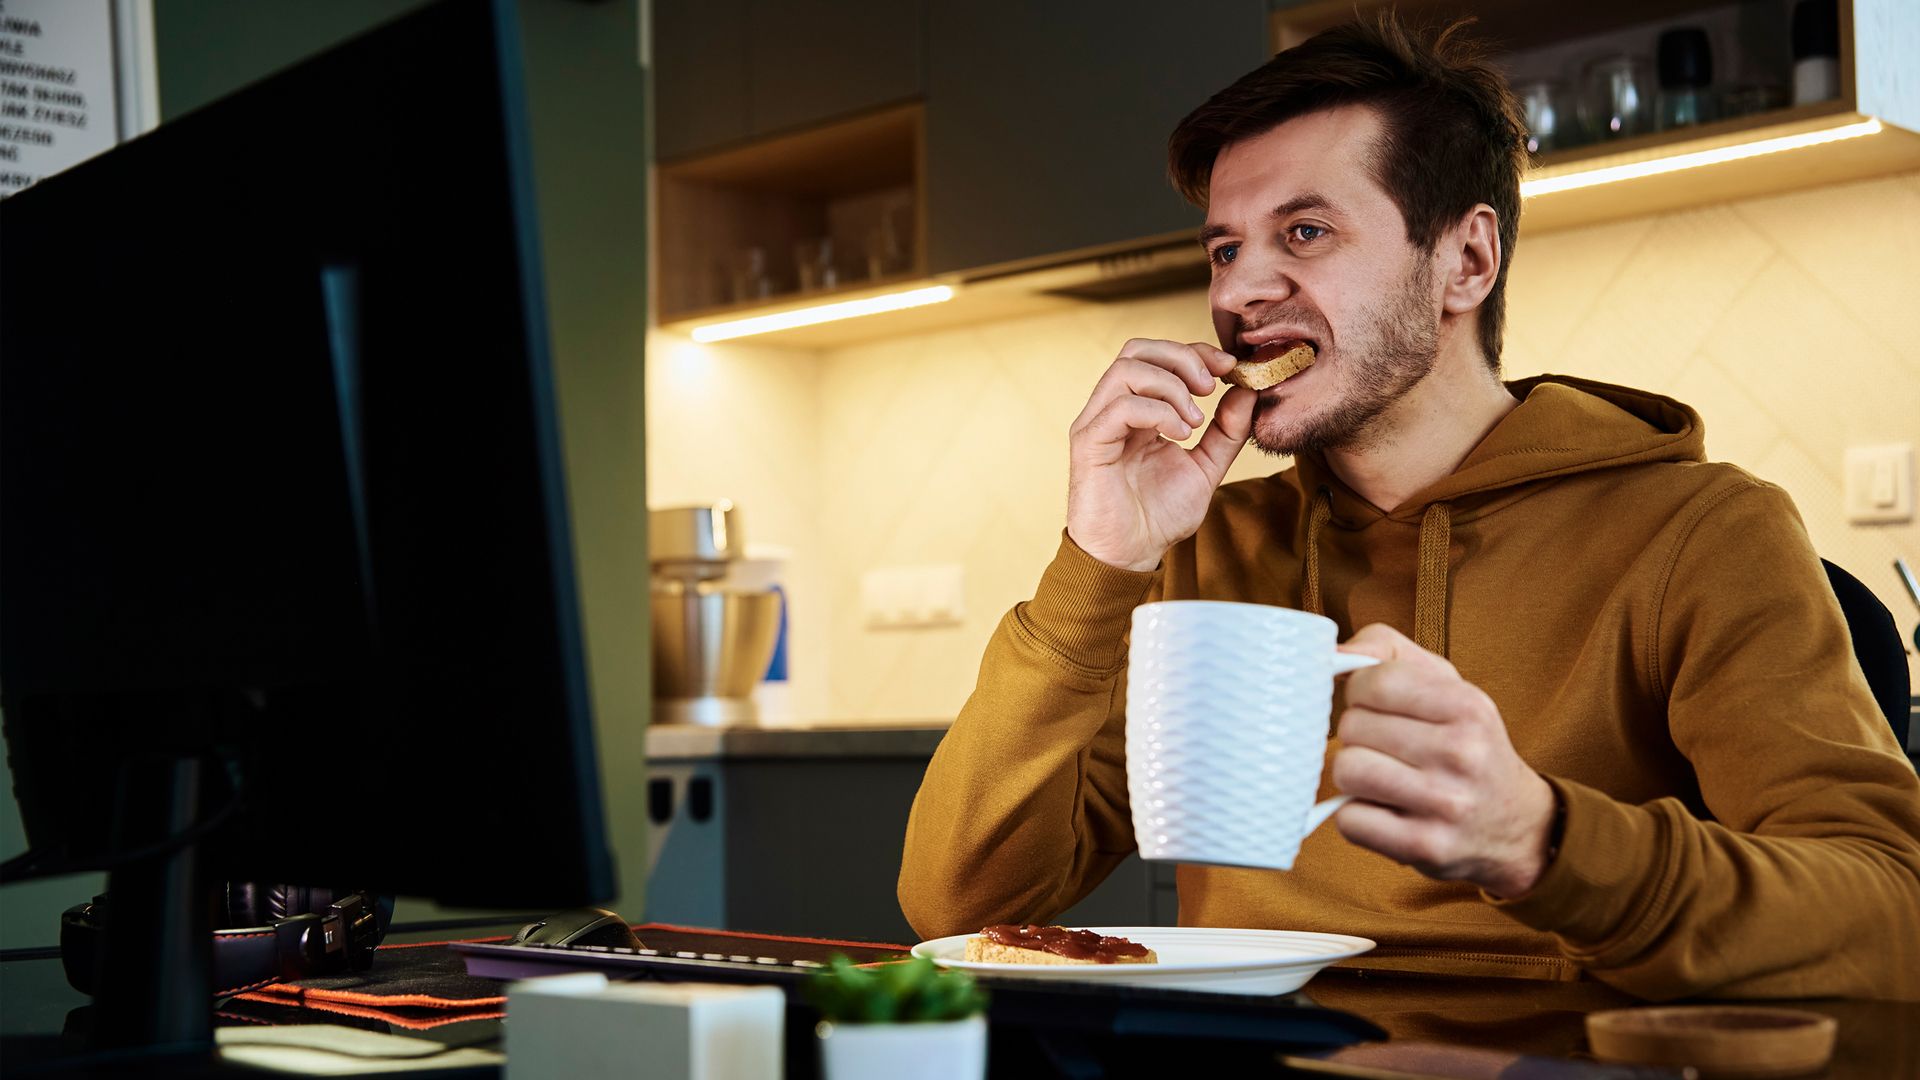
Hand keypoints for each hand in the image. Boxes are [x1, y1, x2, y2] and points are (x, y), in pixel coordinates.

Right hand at [1066, 339, 1253, 570]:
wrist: (1130, 556)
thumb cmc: (1158, 516)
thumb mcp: (1206, 468)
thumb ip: (1227, 432)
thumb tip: (1248, 391)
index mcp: (1137, 410)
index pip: (1159, 357)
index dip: (1195, 352)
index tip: (1230, 367)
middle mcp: (1112, 409)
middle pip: (1138, 350)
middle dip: (1182, 358)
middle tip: (1211, 386)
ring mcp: (1097, 423)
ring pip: (1126, 370)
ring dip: (1171, 386)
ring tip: (1195, 421)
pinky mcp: (1088, 443)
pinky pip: (1120, 407)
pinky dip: (1158, 412)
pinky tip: (1180, 435)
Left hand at [1331, 624, 1555, 897]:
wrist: (1516, 826)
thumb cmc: (1465, 745)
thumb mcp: (1445, 685)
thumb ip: (1387, 651)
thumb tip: (1333, 653)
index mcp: (1468, 706)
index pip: (1374, 681)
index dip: (1360, 693)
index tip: (1376, 707)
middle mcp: (1462, 752)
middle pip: (1353, 727)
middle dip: (1358, 736)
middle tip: (1386, 749)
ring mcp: (1446, 804)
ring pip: (1346, 770)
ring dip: (1354, 775)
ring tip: (1381, 778)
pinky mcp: (1425, 847)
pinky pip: (1349, 819)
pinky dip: (1356, 815)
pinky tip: (1385, 811)